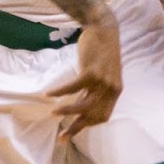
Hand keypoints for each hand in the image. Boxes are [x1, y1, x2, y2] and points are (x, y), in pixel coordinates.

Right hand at [48, 11, 122, 140]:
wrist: (103, 28)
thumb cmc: (101, 50)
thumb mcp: (105, 73)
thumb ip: (98, 88)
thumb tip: (83, 104)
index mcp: (115, 91)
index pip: (102, 116)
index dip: (87, 126)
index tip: (72, 131)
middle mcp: (111, 89)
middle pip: (93, 116)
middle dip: (76, 127)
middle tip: (62, 136)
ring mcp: (102, 81)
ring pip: (83, 105)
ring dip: (66, 111)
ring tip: (53, 112)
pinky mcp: (91, 72)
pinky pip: (72, 88)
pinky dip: (59, 92)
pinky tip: (48, 94)